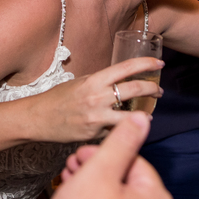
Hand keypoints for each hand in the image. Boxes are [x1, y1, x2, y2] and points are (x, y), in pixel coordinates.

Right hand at [34, 58, 163, 142]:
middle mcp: (97, 97)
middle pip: (135, 90)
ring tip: (147, 116)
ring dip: (143, 116)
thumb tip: (119, 81)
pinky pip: (114, 132)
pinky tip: (125, 130)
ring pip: (130, 117)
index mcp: (94, 80)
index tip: (159, 63)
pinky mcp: (94, 134)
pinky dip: (122, 130)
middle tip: (159, 91)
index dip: (146, 64)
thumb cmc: (58, 98)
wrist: (38, 118)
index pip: (126, 68)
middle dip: (152, 89)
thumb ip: (100, 82)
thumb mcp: (80, 82)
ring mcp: (97, 118)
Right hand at [42, 113, 173, 198]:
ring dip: (93, 194)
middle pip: (126, 186)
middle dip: (97, 173)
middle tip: (70, 170)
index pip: (133, 163)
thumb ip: (123, 141)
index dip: (102, 155)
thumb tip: (142, 119)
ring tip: (67, 190)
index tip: (79, 156)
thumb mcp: (100, 170)